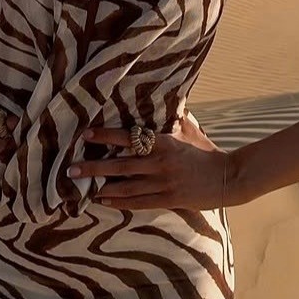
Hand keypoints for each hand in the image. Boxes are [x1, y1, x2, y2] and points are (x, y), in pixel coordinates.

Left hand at [66, 118, 230, 210]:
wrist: (228, 177)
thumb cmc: (206, 151)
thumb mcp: (190, 130)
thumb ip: (173, 118)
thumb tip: (164, 96)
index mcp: (164, 142)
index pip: (129, 137)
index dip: (106, 136)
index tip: (85, 135)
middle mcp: (160, 163)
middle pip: (120, 165)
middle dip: (94, 167)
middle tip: (70, 169)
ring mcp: (164, 183)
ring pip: (126, 186)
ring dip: (102, 187)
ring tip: (81, 187)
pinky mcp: (169, 200)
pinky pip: (138, 202)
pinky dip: (119, 202)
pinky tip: (103, 201)